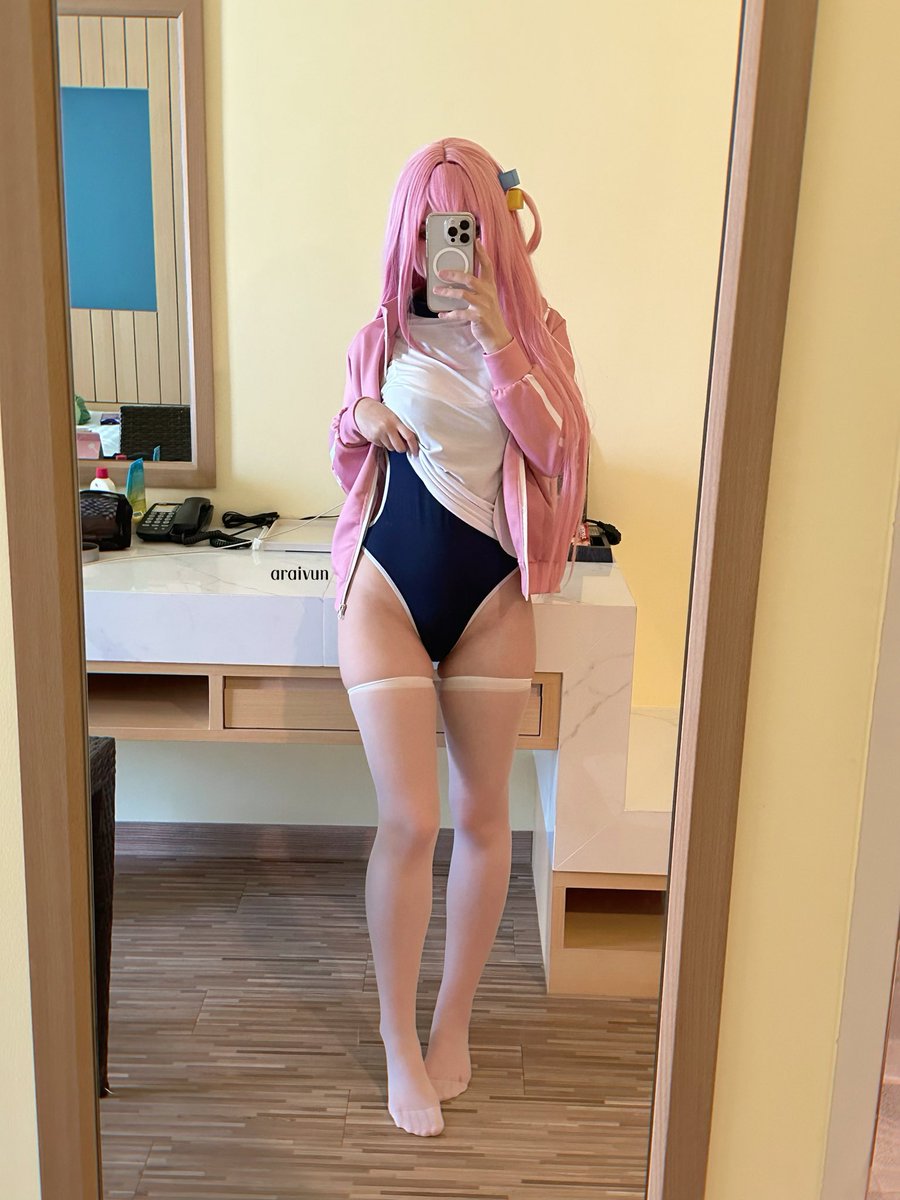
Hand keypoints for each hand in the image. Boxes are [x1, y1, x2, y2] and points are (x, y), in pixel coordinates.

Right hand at [353, 397, 418, 454]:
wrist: (362, 409)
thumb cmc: (381, 412)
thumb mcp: (393, 415)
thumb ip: (401, 426)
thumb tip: (409, 442)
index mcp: (395, 420)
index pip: (409, 436)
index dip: (414, 446)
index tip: (415, 451)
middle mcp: (388, 428)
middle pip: (400, 447)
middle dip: (402, 448)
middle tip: (401, 444)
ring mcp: (379, 434)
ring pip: (391, 448)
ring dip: (392, 445)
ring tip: (388, 435)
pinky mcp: (372, 438)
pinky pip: (382, 446)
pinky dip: (383, 443)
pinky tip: (381, 435)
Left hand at [434, 238, 513, 353]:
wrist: (497, 336)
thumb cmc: (488, 315)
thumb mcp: (485, 298)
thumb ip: (476, 287)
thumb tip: (456, 278)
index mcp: (490, 286)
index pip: (487, 265)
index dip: (482, 252)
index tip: (475, 240)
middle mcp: (488, 293)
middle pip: (469, 278)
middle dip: (453, 274)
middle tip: (440, 272)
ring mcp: (483, 305)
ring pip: (462, 294)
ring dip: (447, 292)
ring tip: (437, 290)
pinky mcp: (478, 317)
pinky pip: (459, 313)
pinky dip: (449, 314)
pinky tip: (442, 314)